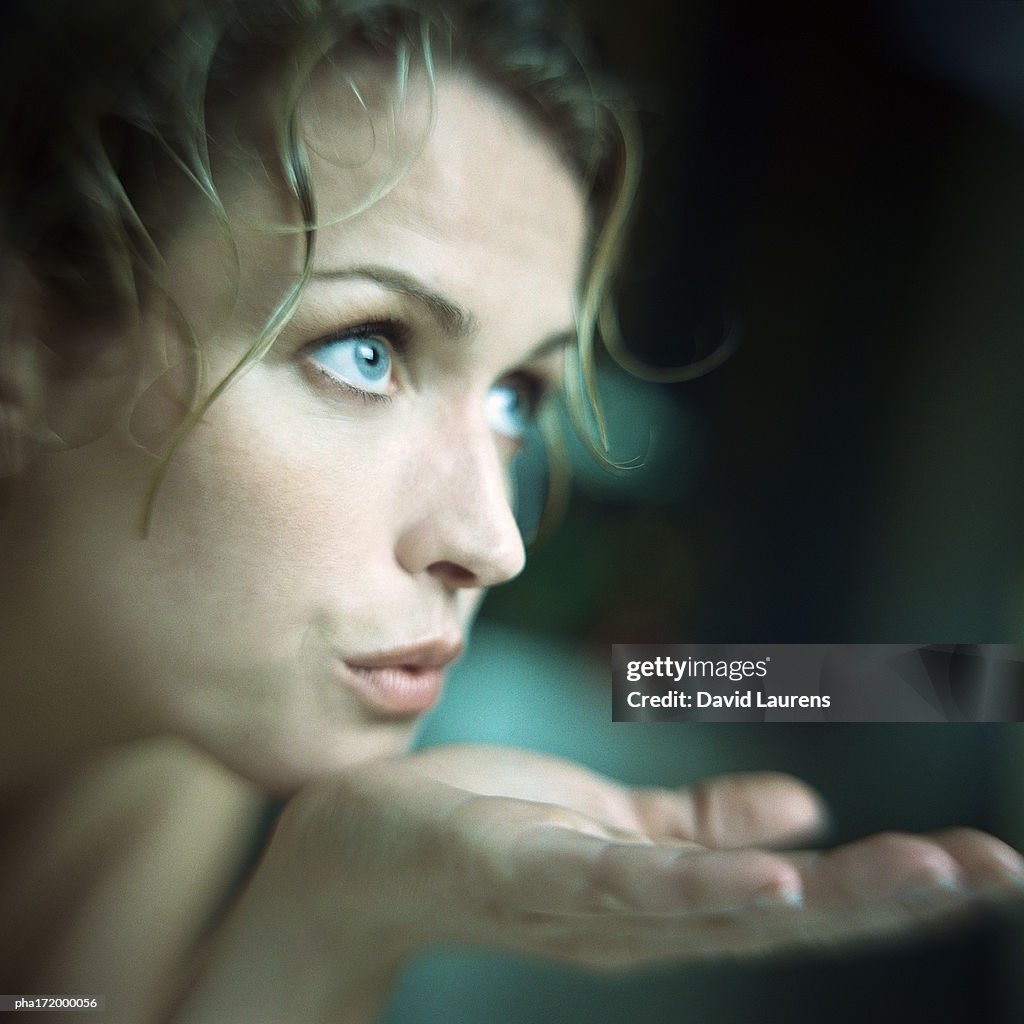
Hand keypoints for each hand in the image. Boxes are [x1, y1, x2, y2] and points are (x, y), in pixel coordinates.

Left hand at [270, 743, 1023, 967]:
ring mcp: (589, 905)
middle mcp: (641, 923)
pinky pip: (628, 886)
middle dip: (893, 898)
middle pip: (784, 919)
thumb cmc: (488, 829)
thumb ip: (700, 827)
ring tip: (927, 874)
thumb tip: (805, 812)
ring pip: (725, 909)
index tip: (985, 865)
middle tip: (996, 871)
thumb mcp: (608, 823)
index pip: (797, 901)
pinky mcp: (532, 868)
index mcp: (664, 901)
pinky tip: (778, 880)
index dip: (890, 889)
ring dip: (832, 898)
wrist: (360, 848)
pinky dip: (706, 887)